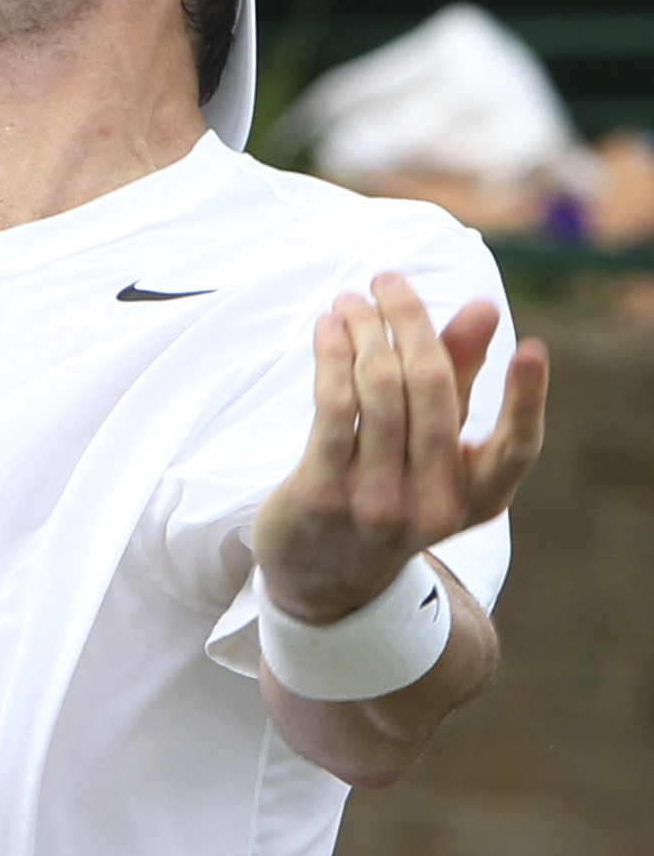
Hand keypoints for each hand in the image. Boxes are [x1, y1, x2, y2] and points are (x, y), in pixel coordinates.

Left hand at [251, 272, 547, 622]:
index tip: (533, 348)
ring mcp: (376, 503)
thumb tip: (486, 308)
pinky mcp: (322, 495)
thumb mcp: (431, 448)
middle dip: (411, 324)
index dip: (528, 398)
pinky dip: (333, 357)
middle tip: (389, 280)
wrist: (322, 575)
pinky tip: (328, 327)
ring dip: (365, 332)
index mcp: (477, 499)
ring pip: (380, 393)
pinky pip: (334, 409)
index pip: (517, 448)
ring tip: (352, 299)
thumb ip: (459, 380)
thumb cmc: (389, 491)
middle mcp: (432, 507)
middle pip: (433, 393)